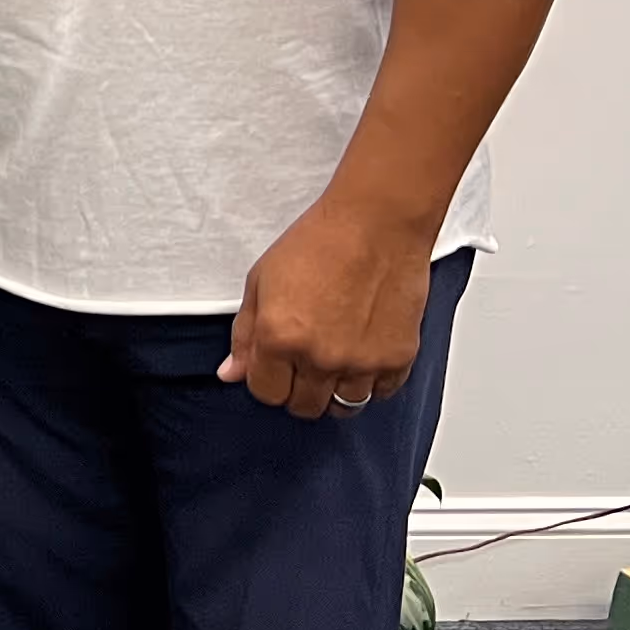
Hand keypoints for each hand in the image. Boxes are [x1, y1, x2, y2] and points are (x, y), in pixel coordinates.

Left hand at [218, 195, 435, 417]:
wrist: (376, 223)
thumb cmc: (320, 241)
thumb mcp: (261, 281)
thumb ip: (244, 334)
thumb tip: (232, 372)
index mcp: (279, 338)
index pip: (266, 393)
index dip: (267, 379)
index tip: (274, 367)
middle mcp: (320, 357)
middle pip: (304, 406)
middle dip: (298, 389)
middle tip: (304, 362)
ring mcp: (362, 361)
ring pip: (343, 406)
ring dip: (335, 388)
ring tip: (335, 356)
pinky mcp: (398, 358)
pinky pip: (381, 393)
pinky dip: (371, 381)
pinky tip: (363, 353)